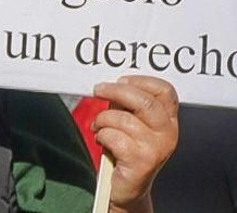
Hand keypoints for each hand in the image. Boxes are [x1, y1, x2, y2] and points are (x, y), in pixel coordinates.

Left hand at [93, 75, 177, 212]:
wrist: (128, 187)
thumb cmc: (126, 149)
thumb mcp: (132, 122)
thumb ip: (128, 103)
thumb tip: (111, 83)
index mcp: (168, 121)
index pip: (166, 91)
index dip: (141, 81)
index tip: (121, 80)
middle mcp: (168, 134)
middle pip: (145, 101)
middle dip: (116, 91)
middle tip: (98, 90)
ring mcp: (157, 149)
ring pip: (123, 119)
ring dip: (103, 119)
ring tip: (100, 126)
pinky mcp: (142, 162)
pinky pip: (114, 137)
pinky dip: (102, 135)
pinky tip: (102, 140)